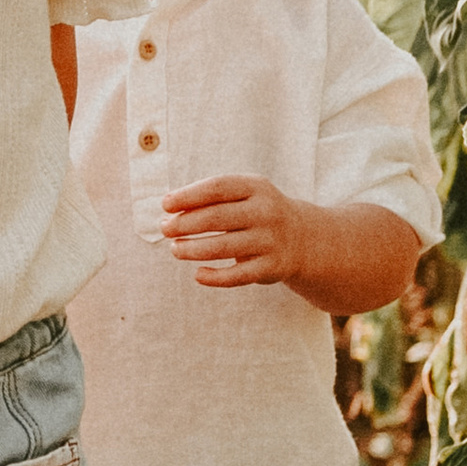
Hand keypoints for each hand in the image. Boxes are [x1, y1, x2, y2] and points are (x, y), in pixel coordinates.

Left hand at [160, 172, 299, 288]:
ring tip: (176, 249)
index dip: (188, 196)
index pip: (217, 187)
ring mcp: (269, 240)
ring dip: (192, 249)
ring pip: (222, 247)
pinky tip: (198, 274)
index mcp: (256, 187)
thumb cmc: (256, 212)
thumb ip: (211, 199)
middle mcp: (265, 212)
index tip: (165, 204)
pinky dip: (214, 277)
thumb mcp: (243, 195)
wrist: (301, 238)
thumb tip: (170, 212)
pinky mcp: (271, 267)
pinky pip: (237, 276)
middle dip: (184, 224)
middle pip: (216, 218)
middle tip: (165, 229)